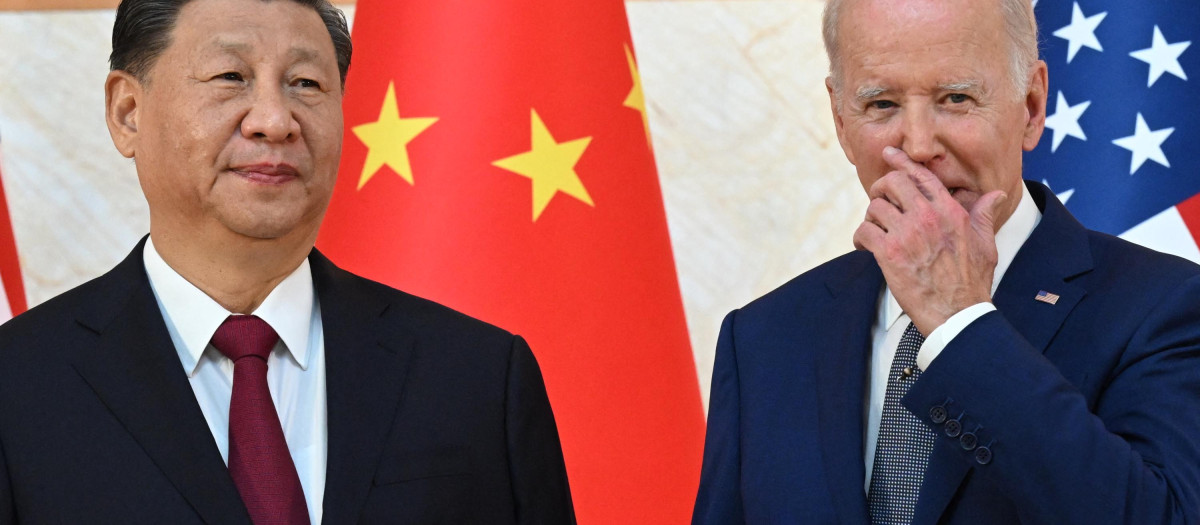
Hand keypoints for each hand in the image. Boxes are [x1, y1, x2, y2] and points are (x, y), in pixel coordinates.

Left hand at [852, 147, 1006, 334]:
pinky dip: (860, 238)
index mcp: (951, 211)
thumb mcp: (986, 244)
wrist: (957, 313)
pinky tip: (865, 247)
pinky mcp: (889, 253)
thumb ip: (984, 215)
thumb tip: (995, 195)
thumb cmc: (971, 282)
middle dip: (882, 189)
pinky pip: (864, 230)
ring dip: (871, 218)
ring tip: (876, 231)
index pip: (922, 175)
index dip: (902, 161)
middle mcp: (928, 217)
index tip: (888, 153)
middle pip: (893, 183)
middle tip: (880, 202)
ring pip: (875, 207)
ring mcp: (908, 233)